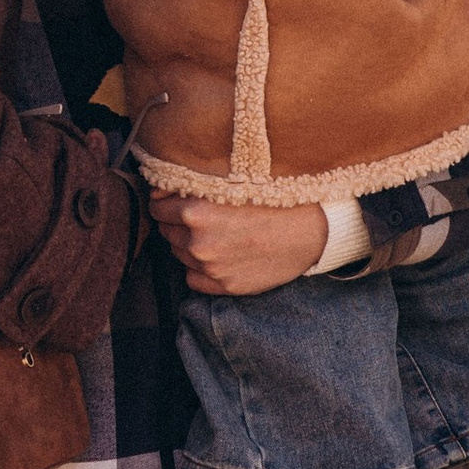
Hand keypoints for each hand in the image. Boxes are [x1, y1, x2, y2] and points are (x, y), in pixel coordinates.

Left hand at [150, 191, 328, 296]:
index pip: (156, 207)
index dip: (165, 201)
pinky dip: (200, 268)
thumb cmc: (276, 199)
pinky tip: (221, 255)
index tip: (176, 200)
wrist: (312, 231)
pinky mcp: (224, 286)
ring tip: (217, 234)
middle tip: (202, 216)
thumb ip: (193, 187)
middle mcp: (198, 242)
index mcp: (195, 212)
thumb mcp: (232, 181)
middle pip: (166, 231)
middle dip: (177, 223)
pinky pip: (193, 278)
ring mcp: (211, 268)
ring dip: (189, 244)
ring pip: (179, 254)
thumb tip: (161, 193)